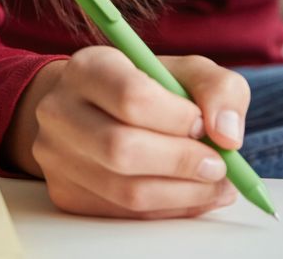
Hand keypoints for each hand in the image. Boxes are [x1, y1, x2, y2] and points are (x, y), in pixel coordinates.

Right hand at [19, 46, 250, 218]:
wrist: (88, 110)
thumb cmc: (142, 88)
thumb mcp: (184, 71)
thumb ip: (218, 89)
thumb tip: (227, 134)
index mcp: (88, 68)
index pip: (131, 97)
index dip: (177, 118)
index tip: (203, 125)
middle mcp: (59, 110)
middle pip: (122, 149)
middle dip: (182, 162)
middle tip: (218, 165)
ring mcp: (56, 156)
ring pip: (125, 191)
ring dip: (183, 194)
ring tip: (214, 184)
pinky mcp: (64, 193)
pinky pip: (123, 214)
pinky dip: (168, 209)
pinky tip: (190, 195)